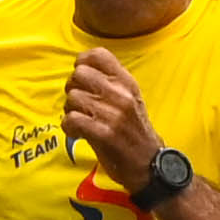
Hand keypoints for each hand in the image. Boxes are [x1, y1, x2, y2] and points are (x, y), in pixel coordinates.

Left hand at [58, 39, 156, 174]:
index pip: (98, 54)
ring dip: (70, 111)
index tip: (82, 79)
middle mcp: (122, 94)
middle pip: (79, 74)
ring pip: (73, 98)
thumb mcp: (129, 99)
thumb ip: (109, 82)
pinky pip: (72, 119)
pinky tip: (78, 133)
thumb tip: (79, 69)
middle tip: (79, 104)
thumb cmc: (133, 131)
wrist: (150, 165)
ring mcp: (114, 114)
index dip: (82, 63)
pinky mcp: (105, 134)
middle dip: (72, 89)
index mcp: (127, 82)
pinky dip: (69, 128)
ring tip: (81, 122)